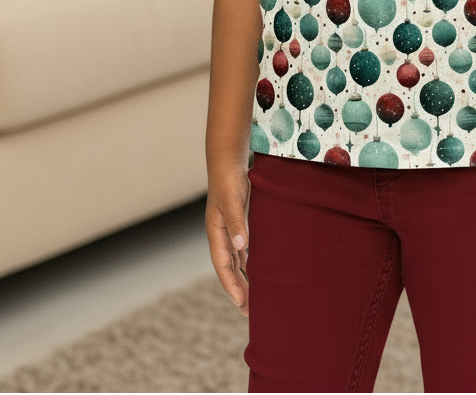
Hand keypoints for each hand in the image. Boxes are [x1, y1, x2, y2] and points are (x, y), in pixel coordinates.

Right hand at [206, 167, 249, 315]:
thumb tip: (242, 246)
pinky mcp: (238, 224)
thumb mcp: (232, 200)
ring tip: (255, 298)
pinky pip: (243, 250)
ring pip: (237, 262)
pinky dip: (250, 263)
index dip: (231, 285)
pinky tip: (258, 272)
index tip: (241, 303)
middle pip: (229, 269)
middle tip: (249, 312)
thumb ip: (237, 222)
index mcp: (216, 233)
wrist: (228, 163)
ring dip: (244, 279)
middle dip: (238, 289)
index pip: (223, 266)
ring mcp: (229, 231)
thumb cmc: (229, 180)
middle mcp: (221, 236)